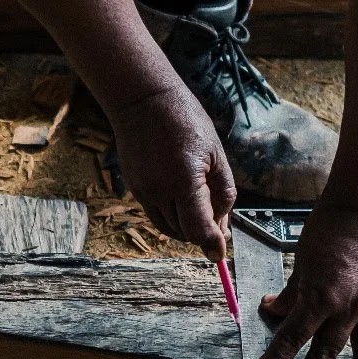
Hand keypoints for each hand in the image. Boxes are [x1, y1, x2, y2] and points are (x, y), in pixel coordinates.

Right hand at [110, 83, 236, 260]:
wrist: (143, 103)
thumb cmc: (186, 121)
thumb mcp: (216, 154)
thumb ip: (222, 192)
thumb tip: (222, 225)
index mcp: (186, 181)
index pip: (199, 228)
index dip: (212, 244)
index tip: (220, 255)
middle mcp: (161, 191)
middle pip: (184, 232)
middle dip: (202, 235)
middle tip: (218, 226)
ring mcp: (144, 191)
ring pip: (168, 228)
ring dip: (186, 229)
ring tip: (201, 212)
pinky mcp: (135, 189)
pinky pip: (156, 214)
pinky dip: (172, 217)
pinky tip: (182, 200)